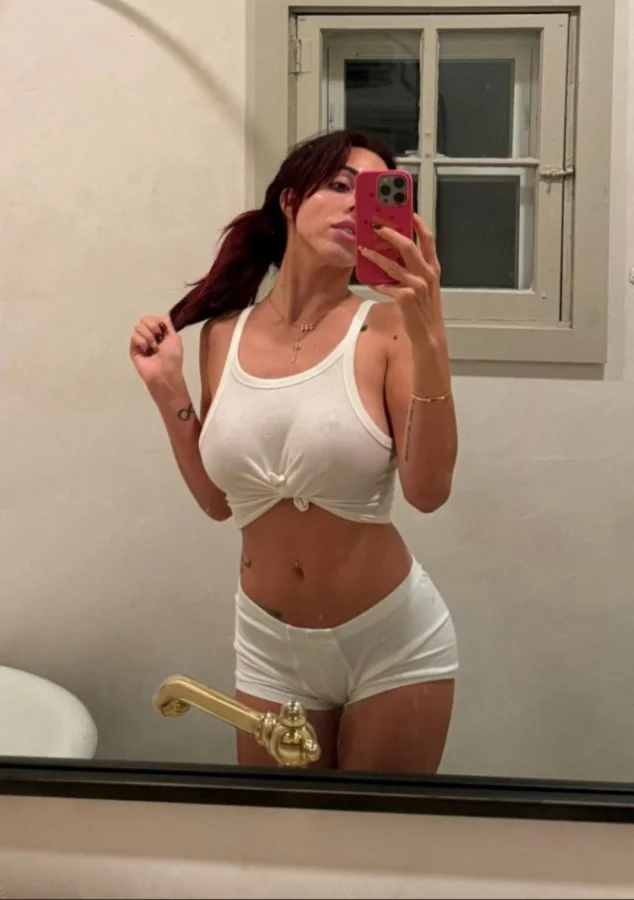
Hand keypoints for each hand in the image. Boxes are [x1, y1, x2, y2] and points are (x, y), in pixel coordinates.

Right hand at [129, 315, 183, 394]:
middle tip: (158, 340)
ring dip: (149, 337)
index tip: (163, 331)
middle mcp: (150, 335)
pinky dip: (142, 343)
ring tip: (153, 349)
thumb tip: (163, 315)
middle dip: (152, 328)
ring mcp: (141, 341)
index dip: (157, 322)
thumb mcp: (175, 337)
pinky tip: (146, 351)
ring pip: (138, 327)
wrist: (164, 373)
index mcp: (160, 332)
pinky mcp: (133, 349)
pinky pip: (134, 337)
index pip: (152, 317)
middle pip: (144, 319)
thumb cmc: (172, 357)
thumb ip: (168, 324)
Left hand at [359, 214, 445, 347]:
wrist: (428, 332)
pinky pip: (386, 286)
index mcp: (433, 267)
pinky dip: (377, 283)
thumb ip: (414, 267)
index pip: (428, 239)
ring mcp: (417, 286)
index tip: (407, 211)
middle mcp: (427, 273)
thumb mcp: (425, 283)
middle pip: (408, 247)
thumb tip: (393, 252)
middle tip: (376, 227)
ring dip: (376, 256)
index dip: (418, 223)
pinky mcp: (406, 298)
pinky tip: (369, 280)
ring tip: (363, 249)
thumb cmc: (424, 306)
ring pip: (393, 266)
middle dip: (391, 234)